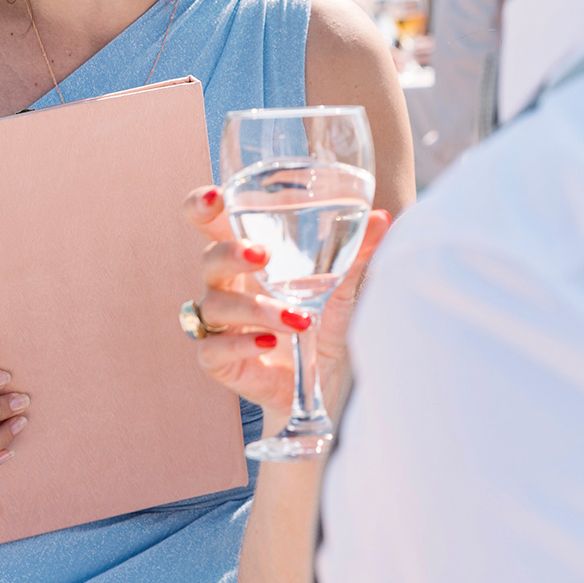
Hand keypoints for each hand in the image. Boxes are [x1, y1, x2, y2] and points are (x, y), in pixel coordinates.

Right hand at [183, 187, 391, 427]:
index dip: (201, 206)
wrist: (323, 385)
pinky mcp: (218, 361)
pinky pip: (213, 349)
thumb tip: (382, 218)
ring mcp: (220, 324)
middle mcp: (226, 285)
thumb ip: (355, 254)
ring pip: (216, 306)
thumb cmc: (322, 322)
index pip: (209, 222)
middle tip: (262, 254)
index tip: (217, 197)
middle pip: (209, 260)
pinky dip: (241, 344)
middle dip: (230, 252)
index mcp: (245, 257)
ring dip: (256, 308)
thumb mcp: (341, 288)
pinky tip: (270, 343)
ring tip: (299, 317)